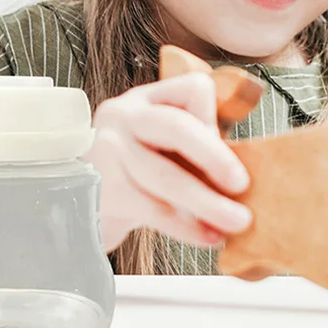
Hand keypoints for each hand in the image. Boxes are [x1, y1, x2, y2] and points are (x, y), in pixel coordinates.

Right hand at [81, 73, 252, 252]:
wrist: (82, 203)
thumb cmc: (139, 172)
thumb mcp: (166, 146)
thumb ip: (199, 147)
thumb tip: (245, 178)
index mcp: (147, 99)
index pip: (193, 91)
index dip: (215, 120)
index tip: (226, 152)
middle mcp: (123, 115)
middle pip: (175, 128)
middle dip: (215, 158)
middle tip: (242, 185)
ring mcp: (107, 150)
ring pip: (164, 176)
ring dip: (206, 202)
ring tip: (236, 221)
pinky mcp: (100, 189)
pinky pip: (151, 208)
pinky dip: (185, 227)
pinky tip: (207, 236)